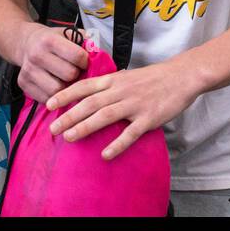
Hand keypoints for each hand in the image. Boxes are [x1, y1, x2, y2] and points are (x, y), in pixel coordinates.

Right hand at [16, 25, 88, 102]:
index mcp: (49, 40)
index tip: (83, 62)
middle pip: (69, 75)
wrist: (25, 43)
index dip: (85, 61)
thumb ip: (86, 41)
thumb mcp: (68, 33)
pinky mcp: (23, 84)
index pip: (77, 56)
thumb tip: (100, 54)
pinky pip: (45, 99)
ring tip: (66, 81)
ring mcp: (28, 71)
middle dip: (76, 75)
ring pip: (57, 91)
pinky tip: (55, 85)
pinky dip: (53, 96)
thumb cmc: (52, 39)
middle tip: (75, 72)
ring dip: (65, 88)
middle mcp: (37, 55)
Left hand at [46, 59, 199, 160]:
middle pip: (90, 103)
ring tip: (69, 138)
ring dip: (85, 127)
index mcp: (114, 80)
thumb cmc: (153, 78)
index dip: (65, 94)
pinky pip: (130, 133)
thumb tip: (89, 93)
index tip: (49, 104)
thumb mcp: (126, 76)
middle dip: (69, 116)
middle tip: (53, 129)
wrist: (180, 77)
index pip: (84, 86)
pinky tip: (105, 155)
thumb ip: (109, 84)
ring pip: (104, 116)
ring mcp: (134, 104)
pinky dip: (117, 144)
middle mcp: (120, 91)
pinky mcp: (148, 118)